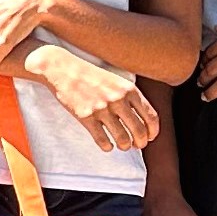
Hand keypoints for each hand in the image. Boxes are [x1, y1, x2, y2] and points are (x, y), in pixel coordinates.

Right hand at [29, 46, 158, 151]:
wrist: (63, 69)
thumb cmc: (91, 76)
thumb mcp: (117, 81)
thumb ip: (130, 98)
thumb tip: (142, 122)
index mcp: (129, 90)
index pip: (151, 116)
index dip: (153, 131)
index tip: (150, 137)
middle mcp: (118, 100)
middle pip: (139, 130)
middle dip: (141, 142)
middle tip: (138, 145)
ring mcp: (101, 109)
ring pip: (122, 139)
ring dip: (125, 146)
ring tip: (122, 145)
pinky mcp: (85, 117)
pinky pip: (102, 140)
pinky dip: (107, 146)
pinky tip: (107, 145)